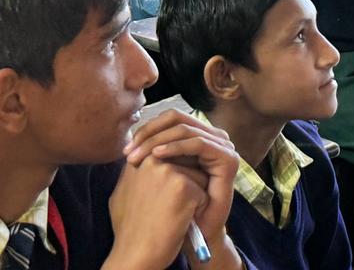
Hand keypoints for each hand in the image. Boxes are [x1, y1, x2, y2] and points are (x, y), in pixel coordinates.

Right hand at [106, 154, 208, 269]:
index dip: (176, 178)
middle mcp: (151, 160)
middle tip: (168, 209)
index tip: (167, 198)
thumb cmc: (131, 229)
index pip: (172, 156)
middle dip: (186, 184)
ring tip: (171, 215)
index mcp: (138, 160)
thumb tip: (146, 158)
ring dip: (194, 196)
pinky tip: (180, 221)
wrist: (135, 257)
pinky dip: (198, 208)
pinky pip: (204, 192)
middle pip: (188, 163)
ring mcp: (167, 170)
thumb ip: (138, 172)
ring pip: (199, 176)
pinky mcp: (182, 185)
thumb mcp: (125, 193)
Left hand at [123, 110, 239, 245]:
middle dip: (149, 132)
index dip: (146, 129)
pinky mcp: (228, 158)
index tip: (125, 150)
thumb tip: (130, 136)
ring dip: (157, 140)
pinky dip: (175, 147)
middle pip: (177, 118)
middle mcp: (212, 137)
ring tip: (137, 156)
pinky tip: (156, 156)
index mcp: (198, 137)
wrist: (193, 234)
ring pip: (185, 129)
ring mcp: (223, 146)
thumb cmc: (173, 207)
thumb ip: (151, 154)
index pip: (170, 118)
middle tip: (129, 152)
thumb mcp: (159, 175)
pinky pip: (198, 144)